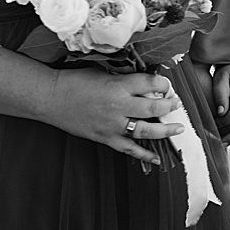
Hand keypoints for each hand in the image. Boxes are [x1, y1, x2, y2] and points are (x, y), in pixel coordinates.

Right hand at [45, 68, 185, 164]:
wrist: (50, 98)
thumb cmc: (74, 81)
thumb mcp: (103, 73)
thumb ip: (124, 79)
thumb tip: (146, 83)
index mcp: (118, 86)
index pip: (151, 84)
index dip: (163, 85)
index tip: (167, 85)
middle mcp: (118, 106)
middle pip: (153, 108)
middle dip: (169, 106)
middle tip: (176, 104)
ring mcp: (112, 125)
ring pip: (146, 131)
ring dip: (165, 130)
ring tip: (178, 128)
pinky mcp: (104, 138)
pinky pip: (128, 149)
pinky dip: (144, 154)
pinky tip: (158, 157)